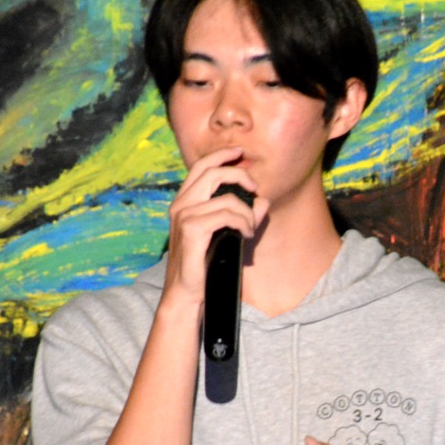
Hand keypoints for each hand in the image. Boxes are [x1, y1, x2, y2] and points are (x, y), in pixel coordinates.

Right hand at [162, 147, 268, 306]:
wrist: (187, 292)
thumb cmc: (206, 263)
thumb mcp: (226, 234)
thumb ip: (243, 216)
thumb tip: (263, 201)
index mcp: (184, 201)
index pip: (201, 167)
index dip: (221, 155)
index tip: (239, 152)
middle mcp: (181, 205)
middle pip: (213, 173)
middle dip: (240, 176)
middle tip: (255, 188)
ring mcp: (184, 216)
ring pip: (227, 198)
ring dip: (247, 213)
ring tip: (250, 228)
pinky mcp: (192, 229)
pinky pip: (227, 215)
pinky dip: (243, 222)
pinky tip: (247, 234)